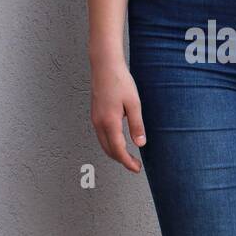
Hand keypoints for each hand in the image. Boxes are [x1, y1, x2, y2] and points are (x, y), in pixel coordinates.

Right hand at [90, 57, 146, 171]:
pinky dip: (110, 144)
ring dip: (115, 153)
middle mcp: (99, 123)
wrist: (105, 66)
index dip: (127, 162)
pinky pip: (101, 136)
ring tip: (129, 156)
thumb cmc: (120, 82)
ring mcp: (95, 119)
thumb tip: (140, 144)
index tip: (137, 168)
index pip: (118, 149)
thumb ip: (136, 125)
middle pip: (109, 150)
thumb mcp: (134, 103)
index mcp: (109, 122)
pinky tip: (119, 142)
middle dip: (121, 160)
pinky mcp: (95, 115)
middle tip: (135, 165)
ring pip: (104, 144)